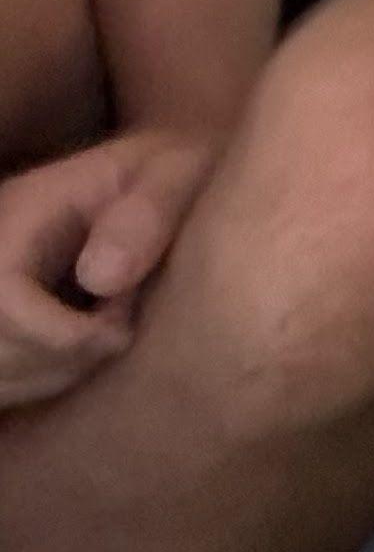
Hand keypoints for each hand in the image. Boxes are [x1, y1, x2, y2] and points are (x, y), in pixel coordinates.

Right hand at [0, 125, 216, 406]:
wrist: (152, 173)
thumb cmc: (171, 170)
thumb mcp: (177, 171)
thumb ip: (148, 214)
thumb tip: (102, 280)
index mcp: (16, 215)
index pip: (2, 300)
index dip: (58, 335)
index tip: (121, 327)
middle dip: (59, 360)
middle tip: (119, 329)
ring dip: (50, 375)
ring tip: (103, 333)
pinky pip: (0, 376)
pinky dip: (36, 381)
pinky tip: (79, 350)